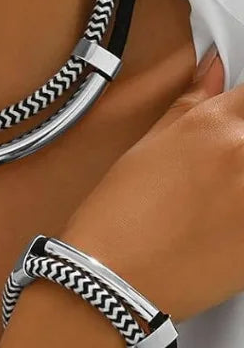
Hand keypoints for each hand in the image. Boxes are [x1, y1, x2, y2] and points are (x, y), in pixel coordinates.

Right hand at [59, 45, 243, 321]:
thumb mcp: (146, 149)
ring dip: (241, 172)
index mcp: (213, 126)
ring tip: (219, 193)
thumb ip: (190, 104)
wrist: (116, 279)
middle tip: (221, 165)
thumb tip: (213, 69)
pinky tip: (223, 216)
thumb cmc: (119, 216)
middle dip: (242, 141)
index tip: (237, 115)